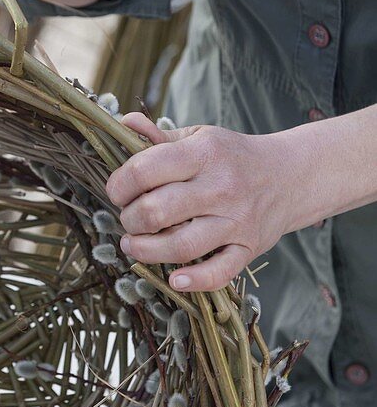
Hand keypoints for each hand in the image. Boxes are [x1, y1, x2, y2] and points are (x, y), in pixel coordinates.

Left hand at [105, 113, 297, 292]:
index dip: (119, 184)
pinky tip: (175, 279)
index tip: (117, 191)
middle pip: (156, 211)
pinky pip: (219, 272)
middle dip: (129, 219)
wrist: (289, 175)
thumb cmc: (233, 156)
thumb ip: (159, 137)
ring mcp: (236, 221)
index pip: (145, 170)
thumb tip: (123, 124)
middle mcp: (220, 187)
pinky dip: (194, 281)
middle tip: (128, 218)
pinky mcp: (248, 248)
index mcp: (204, 154)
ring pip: (181, 246)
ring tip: (133, 244)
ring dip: (146, 250)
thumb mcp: (199, 137)